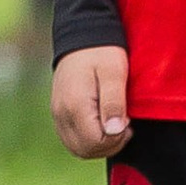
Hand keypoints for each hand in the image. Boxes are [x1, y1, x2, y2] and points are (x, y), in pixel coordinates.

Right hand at [51, 45, 130, 159]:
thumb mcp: (114, 73)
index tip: (128, 121)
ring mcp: (57, 114)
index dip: (116, 139)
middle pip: (85, 150)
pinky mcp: (58, 112)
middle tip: (123, 125)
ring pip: (77, 148)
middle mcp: (61, 113)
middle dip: (109, 146)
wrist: (82, 34)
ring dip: (99, 145)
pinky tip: (101, 123)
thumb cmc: (102, 52)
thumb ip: (114, 103)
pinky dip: (88, 139)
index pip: (95, 143)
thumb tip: (114, 131)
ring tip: (113, 124)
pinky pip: (71, 139)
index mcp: (75, 105)